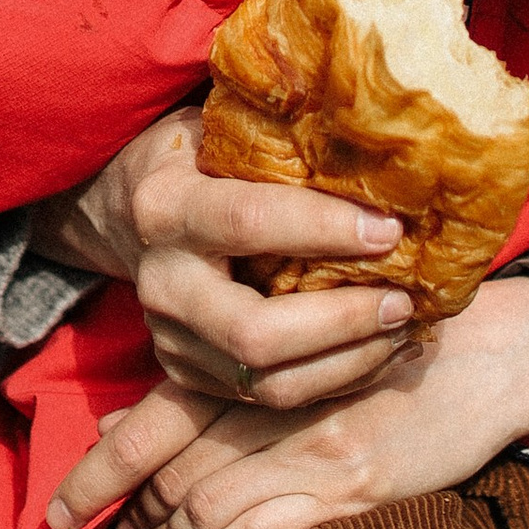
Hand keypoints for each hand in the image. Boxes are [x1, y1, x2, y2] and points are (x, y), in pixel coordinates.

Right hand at [32, 110, 418, 437]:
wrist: (125, 212)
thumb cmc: (197, 158)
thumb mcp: (221, 130)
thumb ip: (279, 140)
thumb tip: (380, 131)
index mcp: (167, 206)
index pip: (249, 221)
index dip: (325, 229)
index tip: (390, 229)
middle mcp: (162, 282)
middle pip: (255, 333)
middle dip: (342, 322)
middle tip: (403, 299)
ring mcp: (171, 338)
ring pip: (266, 383)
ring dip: (347, 362)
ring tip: (402, 329)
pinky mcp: (187, 374)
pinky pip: (267, 398)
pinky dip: (331, 381)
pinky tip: (376, 352)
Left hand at [63, 276, 528, 528]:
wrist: (495, 352)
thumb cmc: (404, 342)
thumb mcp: (322, 346)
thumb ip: (245, 378)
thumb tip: (146, 408)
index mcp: (270, 364)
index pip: (169, 415)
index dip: (113, 460)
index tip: (72, 498)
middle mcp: (282, 403)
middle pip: (180, 464)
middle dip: (136, 505)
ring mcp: (316, 448)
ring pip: (210, 499)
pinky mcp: (356, 487)